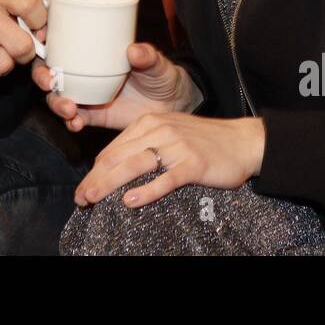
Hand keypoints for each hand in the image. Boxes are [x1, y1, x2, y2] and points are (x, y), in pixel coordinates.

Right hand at [33, 42, 197, 131]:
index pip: (62, 41)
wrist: (172, 106)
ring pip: (57, 96)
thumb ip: (148, 56)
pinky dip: (71, 122)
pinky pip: (74, 119)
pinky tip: (76, 123)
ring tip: (68, 109)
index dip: (45, 38)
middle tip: (49, 81)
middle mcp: (84, 72)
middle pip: (51, 71)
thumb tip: (134, 50)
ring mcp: (87, 94)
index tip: (42, 37)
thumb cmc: (161, 75)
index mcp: (93, 52)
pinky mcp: (93, 116)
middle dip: (42, 75)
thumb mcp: (156, 62)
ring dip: (55, 102)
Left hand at [73, 113, 265, 208]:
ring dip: (110, 184)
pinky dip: (147, 190)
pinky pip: (166, 178)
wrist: (243, 141)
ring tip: (94, 199)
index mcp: (150, 122)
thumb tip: (114, 171)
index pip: (113, 148)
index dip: (94, 170)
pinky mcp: (193, 163)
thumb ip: (144, 146)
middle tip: (81, 199)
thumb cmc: (205, 141)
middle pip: (118, 157)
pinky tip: (131, 201)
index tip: (83, 188)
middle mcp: (160, 130)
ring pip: (135, 165)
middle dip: (95, 179)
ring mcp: (177, 146)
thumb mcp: (170, 134)